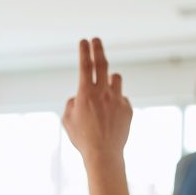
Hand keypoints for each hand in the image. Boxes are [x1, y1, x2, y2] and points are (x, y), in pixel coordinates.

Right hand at [61, 38, 132, 167]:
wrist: (103, 154)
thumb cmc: (82, 138)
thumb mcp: (67, 120)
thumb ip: (71, 103)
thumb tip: (78, 96)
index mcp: (85, 94)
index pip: (85, 66)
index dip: (84, 51)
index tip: (84, 40)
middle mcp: (103, 93)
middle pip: (102, 64)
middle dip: (98, 49)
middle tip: (96, 40)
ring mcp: (117, 99)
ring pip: (116, 78)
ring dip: (110, 80)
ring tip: (104, 91)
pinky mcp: (127, 108)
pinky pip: (121, 98)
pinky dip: (115, 102)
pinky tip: (111, 117)